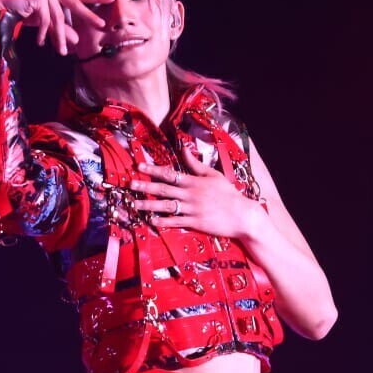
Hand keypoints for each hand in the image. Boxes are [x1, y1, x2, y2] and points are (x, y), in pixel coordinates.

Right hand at [0, 0, 112, 54]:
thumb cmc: (21, 10)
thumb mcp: (44, 20)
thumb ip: (60, 28)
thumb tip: (77, 41)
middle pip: (75, 2)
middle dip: (87, 16)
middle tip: (101, 25)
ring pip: (58, 17)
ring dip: (58, 36)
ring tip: (61, 52)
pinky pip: (45, 19)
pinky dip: (42, 33)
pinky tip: (40, 42)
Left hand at [129, 146, 262, 239]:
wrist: (242, 215)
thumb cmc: (228, 194)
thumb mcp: (214, 175)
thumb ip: (196, 164)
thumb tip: (184, 149)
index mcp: (194, 181)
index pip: (170, 173)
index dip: (153, 170)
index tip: (139, 166)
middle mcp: (191, 194)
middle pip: (163, 189)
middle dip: (145, 186)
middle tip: (129, 184)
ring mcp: (192, 209)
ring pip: (166, 205)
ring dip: (149, 204)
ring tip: (134, 203)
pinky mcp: (195, 223)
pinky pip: (175, 221)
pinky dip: (163, 221)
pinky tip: (151, 220)